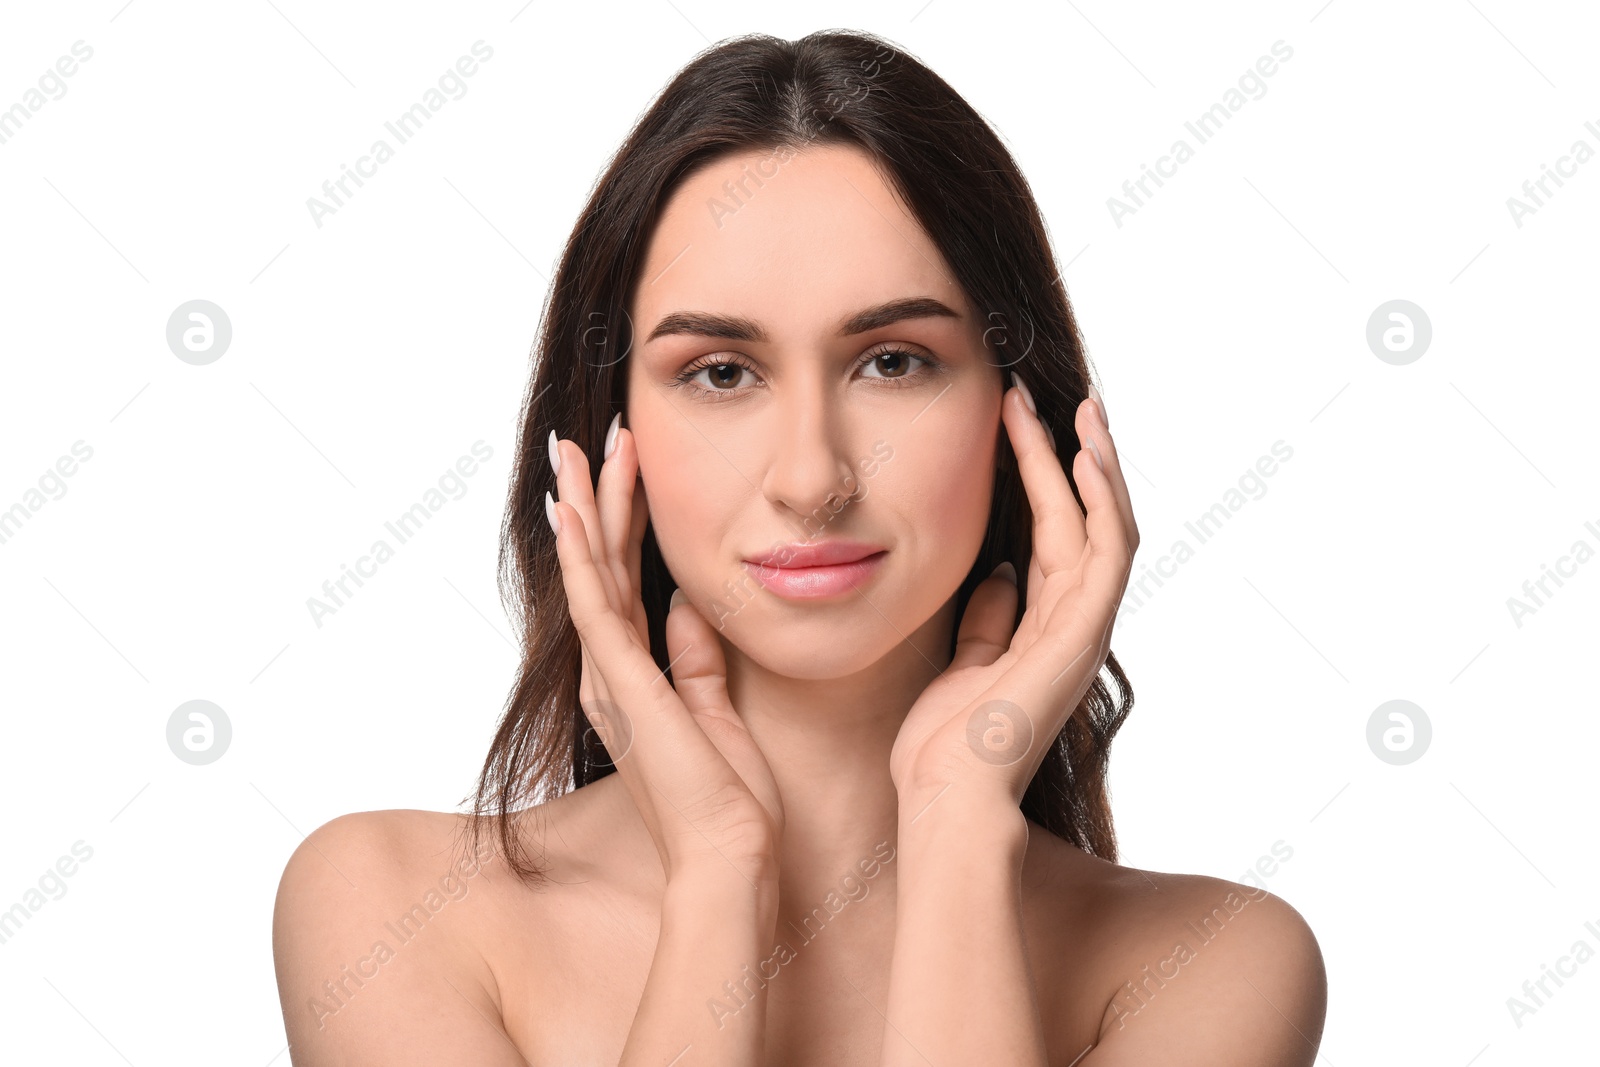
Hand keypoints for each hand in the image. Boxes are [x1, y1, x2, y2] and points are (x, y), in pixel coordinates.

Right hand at [547, 417, 783, 886]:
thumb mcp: (716, 710)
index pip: (623, 584)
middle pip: (598, 568)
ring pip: (590, 574)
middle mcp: (610, 674)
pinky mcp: (623, 687)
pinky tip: (575, 512)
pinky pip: (596, 607)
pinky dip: (583, 557)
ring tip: (577, 451)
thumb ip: (697, 658)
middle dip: (598, 500)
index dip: (623, 525)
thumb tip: (687, 605)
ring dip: (587, 509)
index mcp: (633, 679)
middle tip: (590, 440)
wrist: (729, 858)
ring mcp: (610, 679)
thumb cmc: (728, 800)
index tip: (625, 471)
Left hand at [888, 381, 1137, 813]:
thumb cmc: (943, 749)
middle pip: (1082, 521)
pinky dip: (1100, 501)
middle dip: (1068, 458)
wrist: (944, 798)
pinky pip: (1105, 553)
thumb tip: (1001, 575)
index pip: (1051, 537)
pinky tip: (1085, 456)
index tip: (1016, 427)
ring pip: (1105, 527)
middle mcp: (1072, 626)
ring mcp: (1083, 630)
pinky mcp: (1083, 634)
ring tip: (1080, 410)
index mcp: (1042, 631)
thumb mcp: (960, 666)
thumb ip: (987, 623)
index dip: (1040, 480)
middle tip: (1047, 401)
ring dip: (1093, 466)